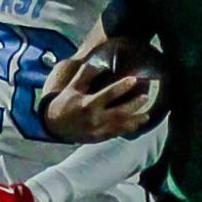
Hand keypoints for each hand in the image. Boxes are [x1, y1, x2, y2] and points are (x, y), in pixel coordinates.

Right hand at [42, 55, 158, 141]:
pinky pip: (117, 134)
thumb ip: (85, 75)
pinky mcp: (99, 138)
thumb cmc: (65, 103)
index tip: (133, 79)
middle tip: (145, 96)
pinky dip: (128, 130)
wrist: (55, 125)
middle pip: (119, 112)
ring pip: (121, 127)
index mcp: (87, 105)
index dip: (121, 87)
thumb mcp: (72, 87)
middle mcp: (94, 119)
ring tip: (147, 115)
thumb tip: (99, 63)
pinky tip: (136, 125)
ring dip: (135, 121)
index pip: (107, 94)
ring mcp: (98, 131)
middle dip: (134, 105)